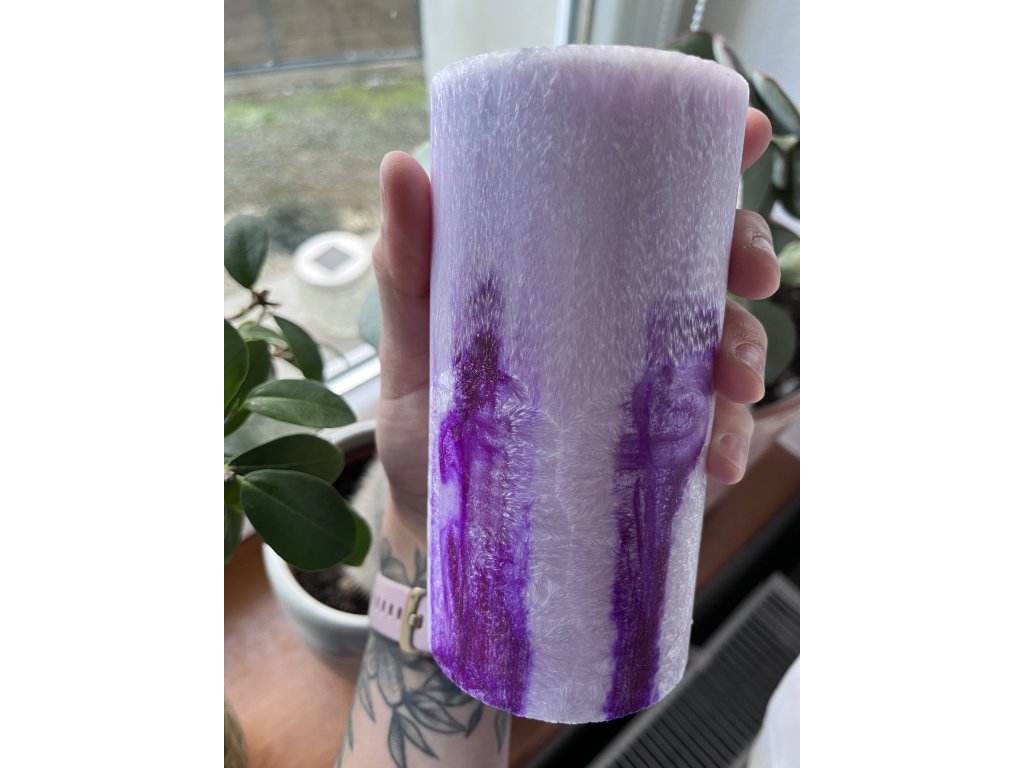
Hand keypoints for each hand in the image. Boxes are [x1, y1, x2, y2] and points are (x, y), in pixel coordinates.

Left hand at [372, 108, 779, 529]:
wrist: (440, 518)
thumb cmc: (425, 415)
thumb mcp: (412, 335)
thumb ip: (407, 262)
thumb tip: (400, 166)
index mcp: (568, 263)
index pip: (643, 194)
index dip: (707, 156)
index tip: (751, 133)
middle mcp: (615, 310)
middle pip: (704, 257)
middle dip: (745, 252)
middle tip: (749, 275)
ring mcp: (639, 374)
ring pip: (722, 339)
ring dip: (748, 350)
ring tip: (735, 385)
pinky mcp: (652, 438)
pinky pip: (710, 426)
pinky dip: (730, 436)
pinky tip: (719, 459)